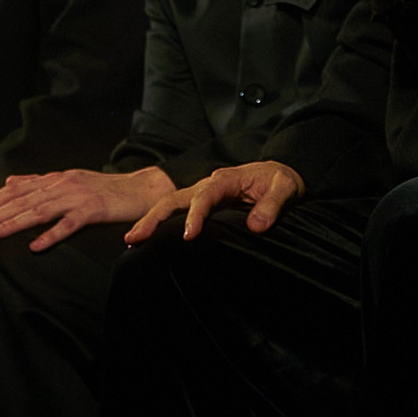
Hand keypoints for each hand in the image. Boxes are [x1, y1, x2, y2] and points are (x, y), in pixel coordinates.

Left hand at [0, 164, 178, 252]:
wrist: (142, 189)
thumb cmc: (106, 190)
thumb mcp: (70, 181)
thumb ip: (39, 182)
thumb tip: (10, 181)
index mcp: (56, 179)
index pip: (17, 190)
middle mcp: (63, 185)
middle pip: (23, 200)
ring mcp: (78, 197)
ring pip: (40, 211)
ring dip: (14, 223)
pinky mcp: (94, 211)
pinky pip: (69, 225)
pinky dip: (51, 235)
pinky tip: (35, 246)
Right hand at [124, 158, 305, 244]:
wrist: (278, 175)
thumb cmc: (280, 181)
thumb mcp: (285, 188)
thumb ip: (272, 206)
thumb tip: (256, 227)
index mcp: (226, 179)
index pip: (205, 196)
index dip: (195, 215)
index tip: (188, 236)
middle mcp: (207, 184)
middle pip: (174, 198)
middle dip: (154, 217)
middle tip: (136, 238)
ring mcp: (201, 193)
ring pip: (169, 204)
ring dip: (150, 221)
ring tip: (132, 241)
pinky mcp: (200, 203)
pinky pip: (176, 212)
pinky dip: (159, 224)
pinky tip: (147, 240)